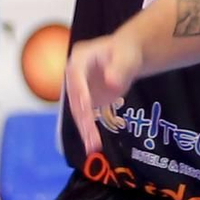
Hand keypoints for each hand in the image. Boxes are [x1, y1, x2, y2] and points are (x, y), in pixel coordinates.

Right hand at [65, 29, 143, 155]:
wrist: (126, 56)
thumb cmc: (126, 52)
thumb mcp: (126, 56)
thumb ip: (120, 68)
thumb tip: (111, 83)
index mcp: (79, 59)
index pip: (76, 79)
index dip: (81, 96)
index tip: (87, 113)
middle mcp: (73, 75)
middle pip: (76, 99)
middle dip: (83, 120)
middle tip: (92, 140)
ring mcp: (77, 89)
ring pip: (78, 111)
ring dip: (85, 129)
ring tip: (93, 147)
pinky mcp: (84, 100)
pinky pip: (84, 116)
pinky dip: (88, 130)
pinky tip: (93, 144)